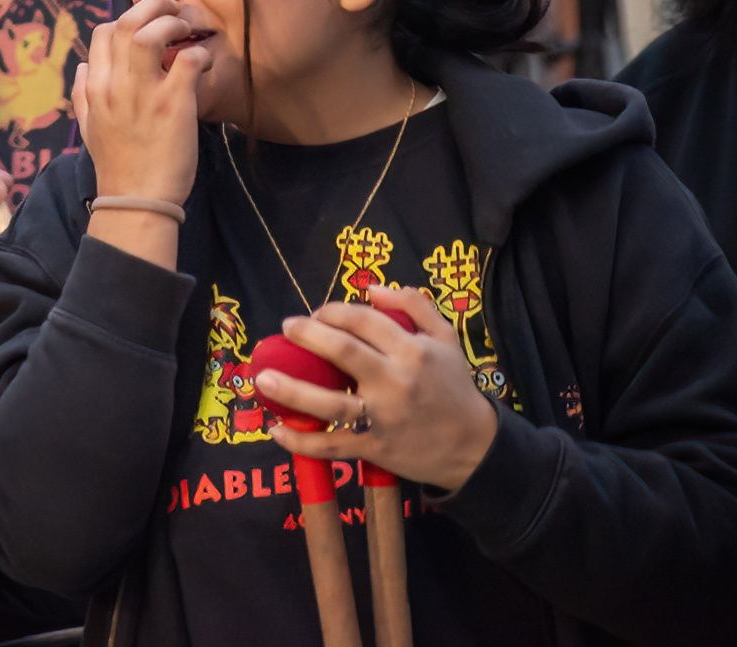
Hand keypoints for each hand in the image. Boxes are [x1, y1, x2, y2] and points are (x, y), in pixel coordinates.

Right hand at [73, 0, 210, 202]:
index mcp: (95, 87)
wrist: (136, 201)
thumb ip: (82, 94)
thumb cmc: (117, 165)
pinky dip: (199, 54)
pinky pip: (187, 61)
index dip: (127, 19)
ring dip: (172, 23)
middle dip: (152, 7)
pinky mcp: (174, 105)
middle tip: (173, 11)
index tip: (147, 26)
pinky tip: (203, 62)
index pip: (103, 32)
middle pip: (125, 22)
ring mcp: (143, 93)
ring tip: (187, 30)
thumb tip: (83, 66)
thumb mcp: (88, 127)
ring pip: (150, 33)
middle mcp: (115, 85)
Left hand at [257, 284, 498, 492]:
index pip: (362, 320)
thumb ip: (414, 305)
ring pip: (331, 404)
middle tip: (287, 328)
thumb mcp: (445, 338)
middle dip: (309, 336)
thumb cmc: (454, 386)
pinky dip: (302, 441)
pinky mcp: (375, 448)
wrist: (474, 446)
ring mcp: (383, 418)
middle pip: (343, 352)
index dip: (332, 311)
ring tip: (262, 379)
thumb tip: (372, 288)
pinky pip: (333, 446)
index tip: (316, 314)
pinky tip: (277, 429)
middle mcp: (395, 382)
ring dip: (292, 391)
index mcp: (412, 351)